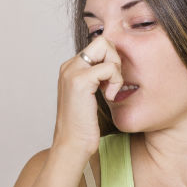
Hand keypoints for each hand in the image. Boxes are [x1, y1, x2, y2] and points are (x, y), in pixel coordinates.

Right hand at [53, 37, 123, 157]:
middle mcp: (69, 66)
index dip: (113, 61)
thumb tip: (117, 69)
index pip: (99, 46)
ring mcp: (72, 71)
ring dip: (117, 69)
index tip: (113, 83)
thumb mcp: (93, 98)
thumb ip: (100, 81)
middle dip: (116, 59)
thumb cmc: (84, 127)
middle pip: (103, 41)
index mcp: (71, 68)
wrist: (72, 145)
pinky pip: (109, 67)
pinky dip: (116, 81)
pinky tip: (110, 96)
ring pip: (106, 47)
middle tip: (115, 83)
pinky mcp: (79, 80)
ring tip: (112, 90)